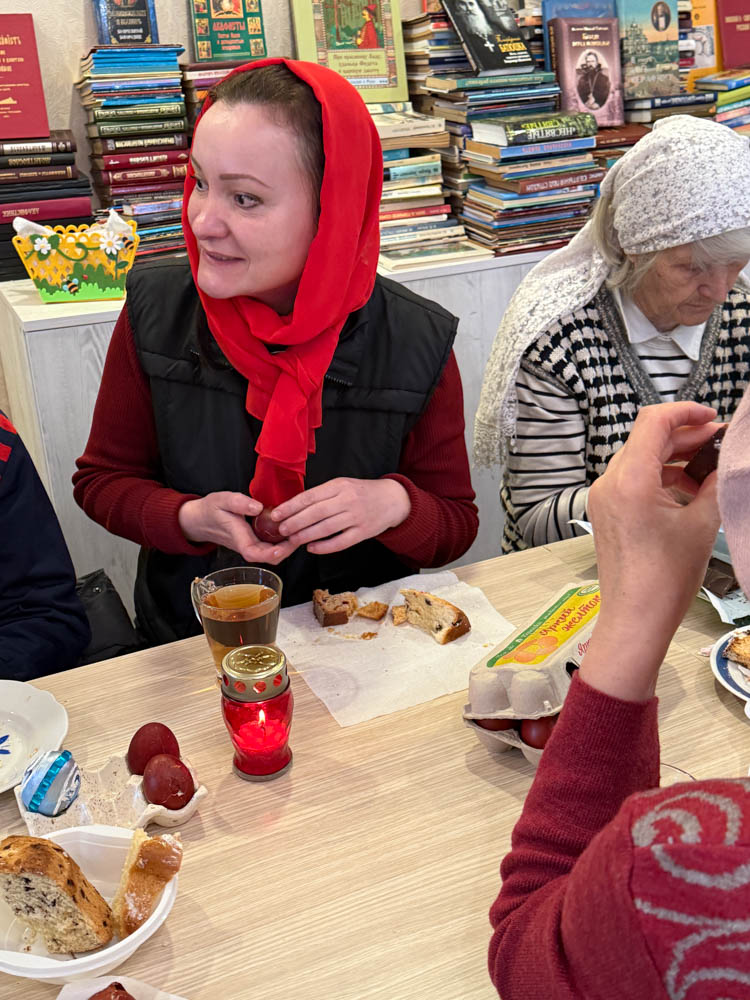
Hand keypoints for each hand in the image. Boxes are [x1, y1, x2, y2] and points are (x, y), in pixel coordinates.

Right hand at [178, 492, 298, 564]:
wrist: (200, 520)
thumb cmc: (210, 510)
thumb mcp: (222, 500)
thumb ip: (238, 503)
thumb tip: (257, 507)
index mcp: (237, 537)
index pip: (253, 553)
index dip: (269, 553)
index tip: (282, 547)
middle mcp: (246, 545)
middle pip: (269, 556)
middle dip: (287, 549)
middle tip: (301, 533)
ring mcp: (252, 545)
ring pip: (273, 553)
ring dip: (287, 544)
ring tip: (300, 530)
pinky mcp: (256, 542)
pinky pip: (272, 546)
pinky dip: (283, 540)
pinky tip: (292, 528)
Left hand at [269, 477, 410, 554]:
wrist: (393, 499)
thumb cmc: (362, 492)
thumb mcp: (343, 485)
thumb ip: (322, 495)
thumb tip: (294, 507)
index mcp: (339, 485)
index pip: (310, 497)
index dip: (291, 507)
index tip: (276, 514)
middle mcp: (348, 500)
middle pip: (315, 513)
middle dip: (295, 522)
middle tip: (281, 529)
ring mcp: (356, 517)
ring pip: (325, 528)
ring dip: (305, 535)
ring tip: (292, 539)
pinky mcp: (363, 533)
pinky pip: (340, 542)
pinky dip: (324, 546)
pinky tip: (312, 548)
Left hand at [580, 402, 721, 700]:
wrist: (635, 618)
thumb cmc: (665, 579)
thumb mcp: (702, 524)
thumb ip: (714, 484)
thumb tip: (724, 462)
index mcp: (630, 479)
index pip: (654, 422)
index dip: (686, 412)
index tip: (712, 418)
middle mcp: (610, 483)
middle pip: (647, 438)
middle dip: (685, 436)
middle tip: (720, 443)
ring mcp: (604, 497)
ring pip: (640, 458)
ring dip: (674, 456)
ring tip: (708, 466)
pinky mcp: (606, 511)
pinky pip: (633, 479)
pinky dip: (660, 475)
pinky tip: (688, 487)